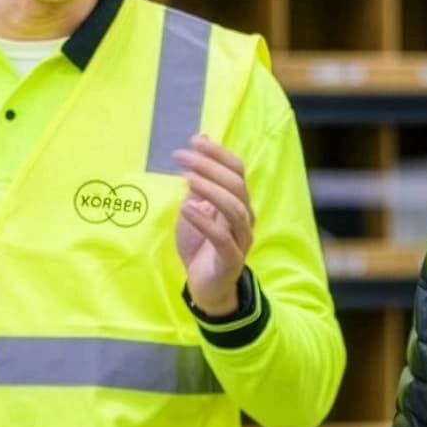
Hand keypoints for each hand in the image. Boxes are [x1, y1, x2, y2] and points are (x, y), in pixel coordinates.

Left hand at [173, 134, 253, 314]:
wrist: (205, 286)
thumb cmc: (200, 244)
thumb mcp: (195, 206)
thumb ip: (200, 179)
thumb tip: (202, 140)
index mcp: (238, 202)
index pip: (237, 170)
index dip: (218, 153)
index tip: (194, 141)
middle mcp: (244, 217)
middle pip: (236, 184)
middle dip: (209, 166)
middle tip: (182, 157)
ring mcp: (241, 238)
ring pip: (234, 208)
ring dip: (210, 189)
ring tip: (186, 178)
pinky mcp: (231, 259)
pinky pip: (222, 237)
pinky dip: (205, 221)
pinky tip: (187, 208)